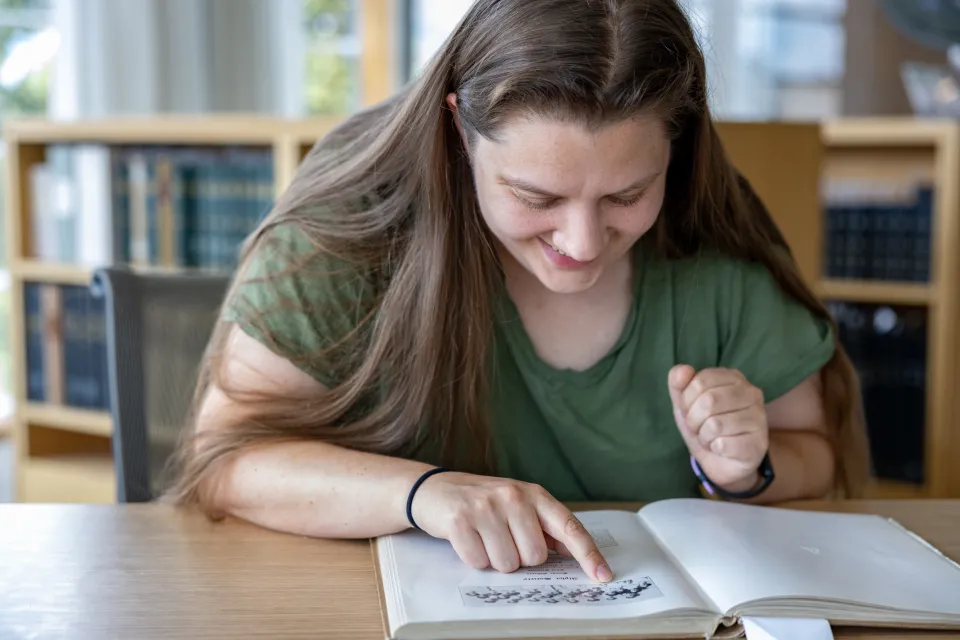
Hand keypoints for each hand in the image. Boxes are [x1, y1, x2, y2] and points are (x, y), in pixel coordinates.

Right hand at [410, 472, 612, 581]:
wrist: (434, 489)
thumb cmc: (482, 501)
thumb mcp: (517, 505)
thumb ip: (545, 526)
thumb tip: (575, 552)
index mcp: (533, 494)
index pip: (569, 526)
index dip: (588, 554)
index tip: (603, 576)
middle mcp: (513, 497)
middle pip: (535, 556)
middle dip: (519, 557)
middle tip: (502, 539)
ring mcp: (486, 507)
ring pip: (507, 564)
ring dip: (495, 560)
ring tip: (484, 538)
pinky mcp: (461, 520)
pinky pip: (479, 562)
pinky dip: (473, 558)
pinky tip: (467, 539)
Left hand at [668, 365, 767, 491]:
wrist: (722, 461)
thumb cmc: (704, 426)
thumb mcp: (685, 403)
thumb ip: (679, 383)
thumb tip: (682, 369)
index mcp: (733, 378)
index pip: (700, 381)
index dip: (687, 400)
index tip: (690, 410)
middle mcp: (752, 393)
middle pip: (708, 402)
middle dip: (694, 420)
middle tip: (699, 427)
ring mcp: (759, 418)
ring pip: (715, 424)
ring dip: (704, 436)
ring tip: (712, 437)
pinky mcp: (758, 443)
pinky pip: (723, 444)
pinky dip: (715, 448)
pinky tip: (723, 448)